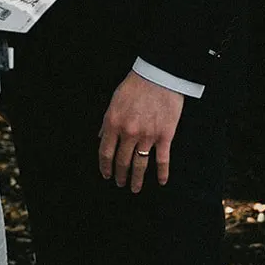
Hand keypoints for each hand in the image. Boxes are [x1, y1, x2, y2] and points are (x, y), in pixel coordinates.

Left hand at [99, 71, 183, 191]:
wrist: (159, 75)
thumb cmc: (135, 85)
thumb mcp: (114, 101)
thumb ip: (106, 122)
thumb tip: (100, 138)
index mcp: (113, 123)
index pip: (105, 152)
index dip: (105, 167)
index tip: (106, 175)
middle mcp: (129, 133)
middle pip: (122, 161)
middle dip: (120, 175)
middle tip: (120, 183)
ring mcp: (147, 136)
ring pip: (140, 165)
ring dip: (136, 179)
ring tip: (134, 188)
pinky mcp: (164, 136)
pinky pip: (162, 160)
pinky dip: (161, 173)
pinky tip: (160, 182)